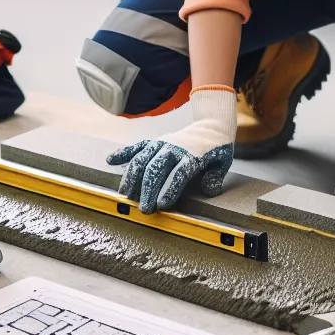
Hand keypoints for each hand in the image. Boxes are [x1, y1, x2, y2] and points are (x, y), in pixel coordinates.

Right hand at [106, 87, 235, 212]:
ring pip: (142, 159)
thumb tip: (209, 190)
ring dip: (132, 177)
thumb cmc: (217, 149)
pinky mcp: (155, 141)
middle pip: (156, 169)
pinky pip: (137, 146)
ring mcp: (162, 144)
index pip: (179, 174)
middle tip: (144, 209)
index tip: (162, 205)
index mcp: (192, 155)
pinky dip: (123, 152)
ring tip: (126, 195)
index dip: (169, 189)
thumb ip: (215, 177)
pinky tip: (110, 160)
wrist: (211, 125)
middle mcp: (173, 148)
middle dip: (148, 190)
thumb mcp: (223, 162)